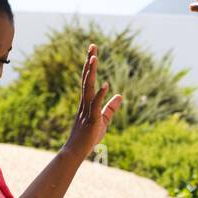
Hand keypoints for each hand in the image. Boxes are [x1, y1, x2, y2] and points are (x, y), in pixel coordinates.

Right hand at [65, 43, 122, 159]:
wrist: (77, 151)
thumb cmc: (89, 137)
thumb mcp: (104, 119)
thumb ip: (111, 107)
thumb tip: (120, 96)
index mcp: (87, 101)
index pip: (88, 79)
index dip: (90, 65)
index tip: (93, 51)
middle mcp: (85, 102)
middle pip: (86, 78)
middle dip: (89, 62)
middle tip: (93, 46)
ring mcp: (87, 110)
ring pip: (88, 88)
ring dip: (91, 73)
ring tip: (94, 59)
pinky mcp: (92, 119)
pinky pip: (95, 105)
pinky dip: (100, 95)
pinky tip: (105, 84)